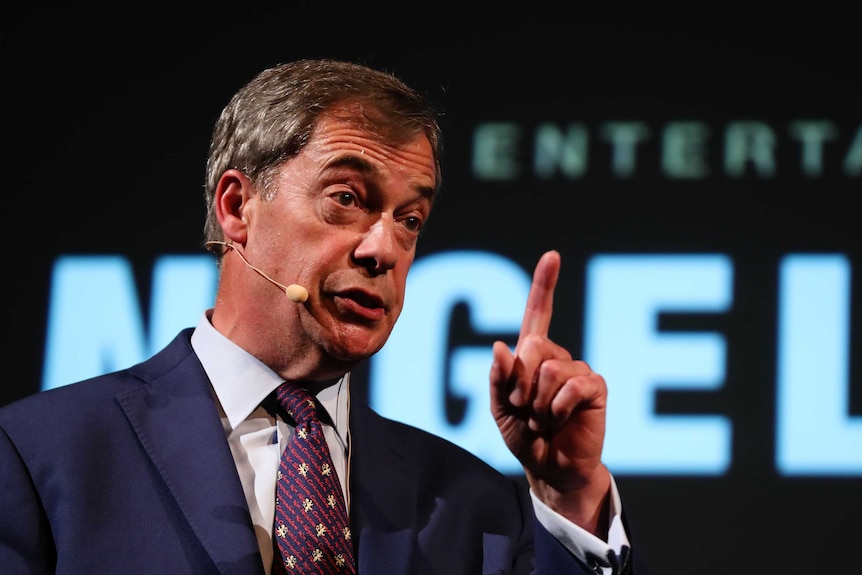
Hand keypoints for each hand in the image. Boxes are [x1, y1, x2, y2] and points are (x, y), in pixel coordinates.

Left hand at [490, 250, 610, 534]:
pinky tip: (560, 420)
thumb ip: (499, 379)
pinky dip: (558, 407)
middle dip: (520, 383)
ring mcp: (578, 370)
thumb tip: (500, 346)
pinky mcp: (596, 388)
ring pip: (551, 369)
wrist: (550, 468)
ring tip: (543, 419)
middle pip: (533, 346)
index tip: (552, 257)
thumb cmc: (524, 436)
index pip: (538, 314)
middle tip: (525, 408)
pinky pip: (573, 385)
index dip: (544, 285)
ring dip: (538, 403)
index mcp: (532, 356)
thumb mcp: (500, 409)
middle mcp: (556, 356)